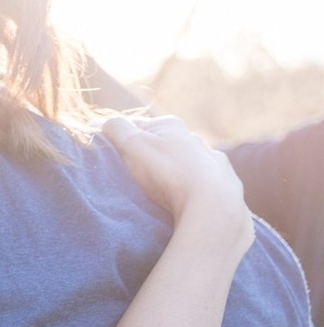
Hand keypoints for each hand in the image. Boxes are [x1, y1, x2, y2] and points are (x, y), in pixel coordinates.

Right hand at [102, 117, 249, 246]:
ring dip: (169, 170)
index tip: (103, 154)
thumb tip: (103, 123)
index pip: (133, 125)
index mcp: (170, 125)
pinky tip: (185, 197)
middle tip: (127, 174)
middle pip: (160, 144)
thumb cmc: (167, 171)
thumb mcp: (132, 144)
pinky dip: (190, 186)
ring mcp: (211, 161)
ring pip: (182, 162)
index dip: (116, 137)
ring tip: (156, 190)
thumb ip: (116, 128)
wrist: (213, 204)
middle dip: (144, 155)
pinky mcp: (223, 184)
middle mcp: (193, 138)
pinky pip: (200, 182)